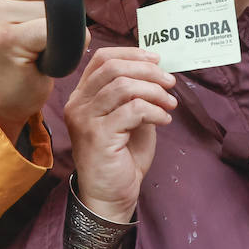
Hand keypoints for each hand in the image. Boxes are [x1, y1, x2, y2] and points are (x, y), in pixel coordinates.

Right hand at [0, 0, 83, 138]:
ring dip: (62, 28)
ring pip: (55, 4)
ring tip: (39, 44)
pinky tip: (47, 57)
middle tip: (40, 29)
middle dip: (59, 4)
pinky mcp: (3, 37)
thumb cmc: (16, 47)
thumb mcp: (13, 1)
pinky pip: (56, 27)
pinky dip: (67, 44)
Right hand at [63, 47, 176, 222]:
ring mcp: (85, 119)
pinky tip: (164, 120)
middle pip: (113, 68)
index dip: (132, 53)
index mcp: (83, 96)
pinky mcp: (98, 135)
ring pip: (123, 86)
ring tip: (170, 104)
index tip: (157, 59)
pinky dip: (154, 111)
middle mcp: (78, 104)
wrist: (110, 195)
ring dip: (154, 91)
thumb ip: (136, 94)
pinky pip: (132, 110)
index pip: (101, 58)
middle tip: (170, 83)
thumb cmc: (122, 157)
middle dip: (148, 71)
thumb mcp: (130, 118)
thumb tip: (159, 71)